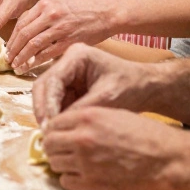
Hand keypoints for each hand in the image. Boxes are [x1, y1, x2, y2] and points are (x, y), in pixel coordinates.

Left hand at [8, 0, 116, 72]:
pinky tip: (31, 67)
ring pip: (32, 45)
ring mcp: (60, 27)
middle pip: (23, 34)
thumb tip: (26, 34)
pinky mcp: (69, 40)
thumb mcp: (59, 6)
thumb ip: (42, 16)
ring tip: (16, 66)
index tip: (7, 48)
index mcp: (45, 4)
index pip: (21, 22)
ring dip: (22, 57)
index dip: (12, 38)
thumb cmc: (84, 11)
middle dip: (13, 49)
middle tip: (8, 60)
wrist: (107, 12)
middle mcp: (50, 14)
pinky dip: (36, 62)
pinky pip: (47, 53)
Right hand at [31, 43, 155, 123]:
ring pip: (47, 96)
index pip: (52, 79)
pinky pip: (56, 103)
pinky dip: (56, 117)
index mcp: (76, 55)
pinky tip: (59, 131)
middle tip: (45, 132)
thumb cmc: (131, 87)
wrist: (146, 88)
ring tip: (51, 134)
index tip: (48, 125)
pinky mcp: (70, 88)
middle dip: (43, 109)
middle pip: (44, 86)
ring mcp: (68, 75)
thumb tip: (57, 126)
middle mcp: (67, 62)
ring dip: (48, 114)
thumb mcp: (106, 98)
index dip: (47, 103)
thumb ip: (81, 109)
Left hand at [42, 106, 189, 189]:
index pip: (53, 123)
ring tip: (75, 164)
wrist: (167, 159)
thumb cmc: (146, 135)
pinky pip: (66, 182)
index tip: (59, 136)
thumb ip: (88, 120)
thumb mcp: (115, 115)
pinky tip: (83, 176)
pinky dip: (71, 180)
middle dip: (54, 147)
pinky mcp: (91, 185)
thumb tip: (67, 127)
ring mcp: (85, 163)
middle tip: (64, 151)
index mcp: (87, 118)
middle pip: (49, 144)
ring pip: (54, 164)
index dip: (55, 130)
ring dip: (62, 164)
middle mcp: (82, 139)